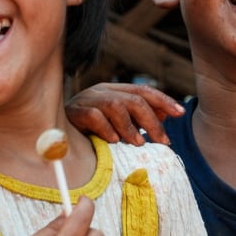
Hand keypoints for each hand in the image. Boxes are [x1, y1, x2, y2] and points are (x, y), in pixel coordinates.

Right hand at [66, 82, 184, 145]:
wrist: (54, 134)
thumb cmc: (90, 131)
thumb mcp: (118, 124)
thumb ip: (139, 118)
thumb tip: (165, 115)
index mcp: (114, 91)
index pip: (143, 91)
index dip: (164, 101)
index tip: (180, 113)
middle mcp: (101, 91)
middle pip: (133, 99)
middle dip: (152, 121)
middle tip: (163, 141)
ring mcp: (86, 100)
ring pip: (115, 105)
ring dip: (130, 127)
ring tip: (138, 144)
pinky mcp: (73, 112)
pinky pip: (93, 116)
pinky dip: (106, 128)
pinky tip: (113, 141)